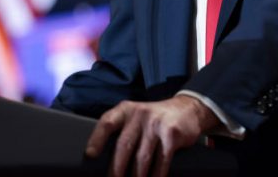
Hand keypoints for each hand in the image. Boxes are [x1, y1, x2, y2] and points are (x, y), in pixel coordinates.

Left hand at [86, 95, 220, 176]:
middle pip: (123, 146)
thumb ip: (123, 131)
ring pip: (142, 158)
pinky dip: (156, 176)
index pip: (107, 122)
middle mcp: (140, 114)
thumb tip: (106, 161)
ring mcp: (156, 124)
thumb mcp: (137, 117)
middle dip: (116, 170)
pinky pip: (161, 161)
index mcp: (126, 110)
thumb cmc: (155, 119)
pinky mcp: (172, 134)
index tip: (90, 154)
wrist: (187, 108)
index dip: (97, 139)